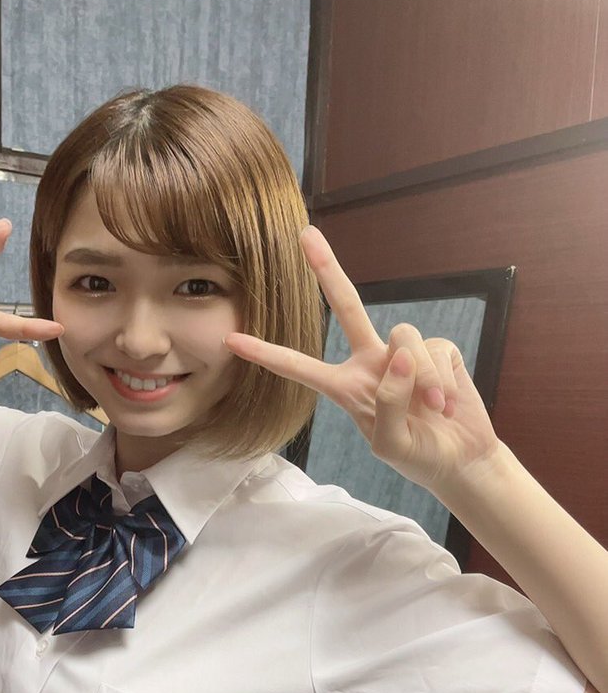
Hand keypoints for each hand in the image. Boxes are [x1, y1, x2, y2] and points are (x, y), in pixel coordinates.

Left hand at [224, 226, 499, 495]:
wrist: (460, 459)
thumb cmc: (417, 455)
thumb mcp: (391, 445)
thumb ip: (388, 405)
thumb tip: (400, 358)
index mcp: (345, 387)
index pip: (300, 368)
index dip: (267, 354)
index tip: (232, 340)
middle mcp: (371, 362)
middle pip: (347, 306)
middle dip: (327, 270)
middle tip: (305, 234)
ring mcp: (404, 354)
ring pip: (403, 336)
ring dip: (421, 376)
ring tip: (435, 409)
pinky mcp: (438, 350)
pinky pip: (435, 350)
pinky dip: (442, 380)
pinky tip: (448, 405)